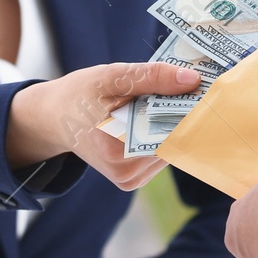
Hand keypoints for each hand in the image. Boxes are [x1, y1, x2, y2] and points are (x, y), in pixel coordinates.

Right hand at [5, 61, 201, 188]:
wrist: (55, 117)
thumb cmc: (81, 93)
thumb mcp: (113, 76)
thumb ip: (152, 77)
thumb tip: (192, 80)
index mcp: (115, 148)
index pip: (170, 130)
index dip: (188, 108)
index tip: (202, 88)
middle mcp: (124, 172)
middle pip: (172, 141)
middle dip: (181, 115)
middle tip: (187, 88)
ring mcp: (128, 180)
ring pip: (169, 149)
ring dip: (172, 125)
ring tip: (160, 103)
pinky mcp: (131, 180)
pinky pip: (160, 156)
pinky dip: (161, 136)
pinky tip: (150, 120)